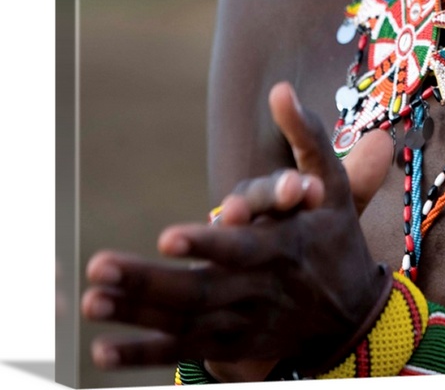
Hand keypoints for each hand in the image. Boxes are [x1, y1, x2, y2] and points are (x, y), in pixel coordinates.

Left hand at [82, 82, 392, 373]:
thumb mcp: (333, 183)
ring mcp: (244, 323)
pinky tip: (101, 351)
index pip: (243, 249)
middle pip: (200, 291)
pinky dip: (144, 355)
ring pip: (185, 323)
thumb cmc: (335, 234)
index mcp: (286, 248)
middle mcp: (261, 290)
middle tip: (100, 267)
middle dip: (148, 282)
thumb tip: (280, 89)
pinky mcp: (231, 345)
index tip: (168, 238)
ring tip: (92, 299)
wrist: (352, 314)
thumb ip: (306, 136)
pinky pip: (184, 352)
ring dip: (136, 315)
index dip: (206, 245)